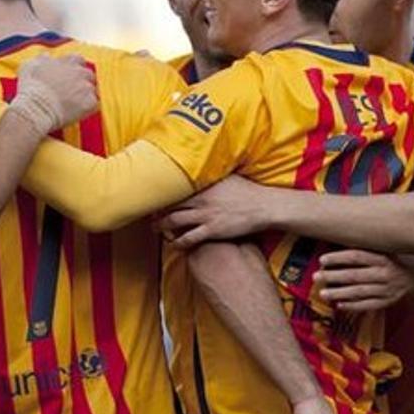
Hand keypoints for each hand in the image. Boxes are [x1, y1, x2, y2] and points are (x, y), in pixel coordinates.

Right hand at [15, 54, 98, 131]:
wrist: (36, 107)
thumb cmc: (31, 88)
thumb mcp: (30, 65)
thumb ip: (42, 58)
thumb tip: (46, 56)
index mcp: (68, 61)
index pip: (78, 60)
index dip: (74, 68)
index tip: (70, 75)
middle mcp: (80, 72)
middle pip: (88, 75)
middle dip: (82, 82)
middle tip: (72, 92)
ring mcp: (86, 87)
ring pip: (92, 90)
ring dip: (85, 95)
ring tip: (73, 104)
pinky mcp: (90, 103)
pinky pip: (95, 105)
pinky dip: (88, 108)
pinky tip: (78, 112)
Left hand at [158, 176, 272, 247]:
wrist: (264, 206)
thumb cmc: (248, 191)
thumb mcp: (228, 177)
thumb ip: (213, 175)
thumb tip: (205, 168)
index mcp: (204, 184)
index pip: (175, 186)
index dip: (162, 192)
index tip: (154, 195)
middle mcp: (201, 198)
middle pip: (170, 204)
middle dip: (156, 210)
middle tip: (148, 214)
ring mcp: (206, 214)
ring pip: (174, 221)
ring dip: (161, 227)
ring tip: (155, 230)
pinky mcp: (212, 230)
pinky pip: (189, 238)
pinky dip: (178, 242)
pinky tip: (173, 245)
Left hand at [314, 250, 413, 312]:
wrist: (413, 280)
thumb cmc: (390, 262)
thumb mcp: (382, 251)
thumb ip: (364, 247)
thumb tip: (338, 239)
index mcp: (382, 258)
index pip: (357, 256)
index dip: (339, 257)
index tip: (322, 259)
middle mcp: (384, 274)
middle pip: (355, 276)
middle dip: (334, 276)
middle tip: (317, 277)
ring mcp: (385, 290)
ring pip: (359, 292)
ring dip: (339, 293)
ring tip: (322, 293)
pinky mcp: (386, 302)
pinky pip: (367, 305)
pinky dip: (352, 306)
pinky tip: (338, 305)